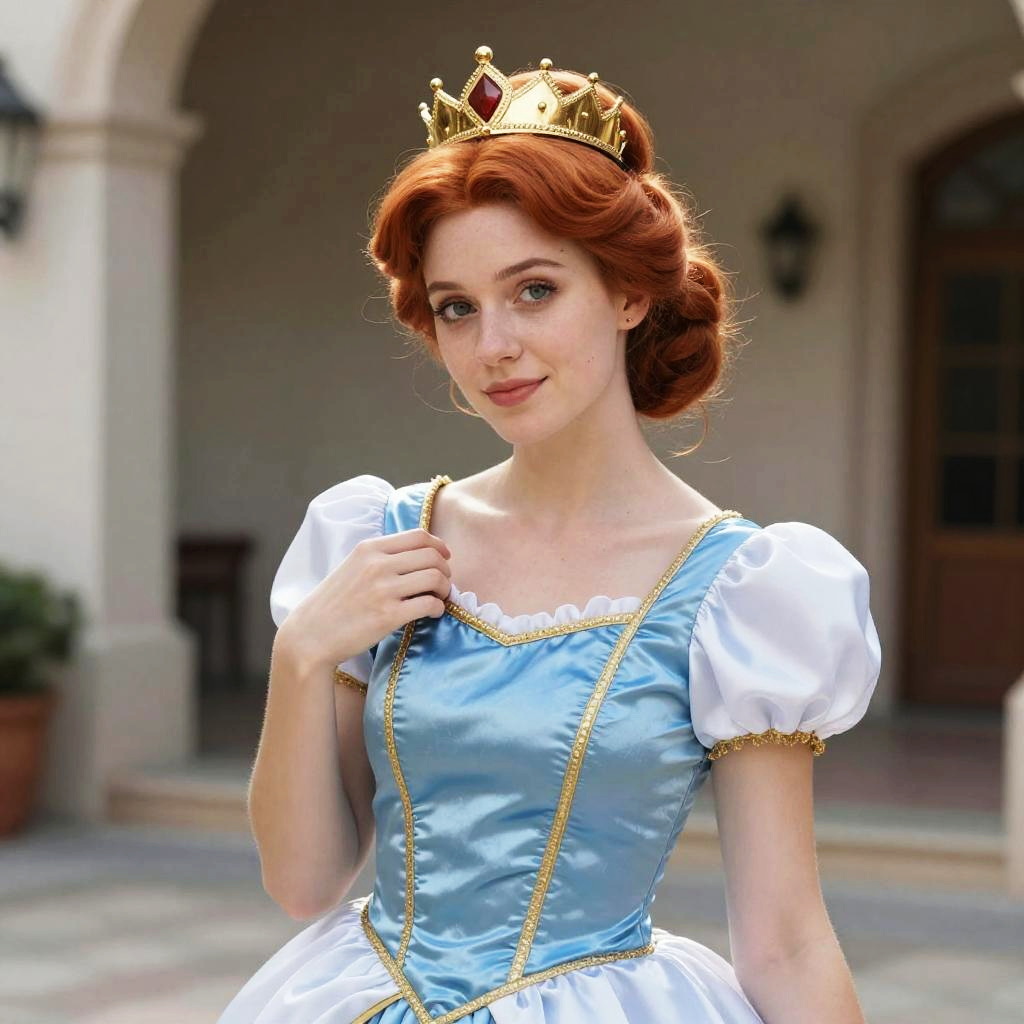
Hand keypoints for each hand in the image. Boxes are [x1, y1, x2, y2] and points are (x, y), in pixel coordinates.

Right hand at [275, 528, 451, 675]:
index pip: (419, 536)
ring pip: (435, 578)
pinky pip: (429, 604)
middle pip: (432, 556)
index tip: (445, 558)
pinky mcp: (388, 615)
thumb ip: (381, 558)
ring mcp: (383, 589)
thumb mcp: (352, 567)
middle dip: (445, 570)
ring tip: (438, 598)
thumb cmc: (333, 603)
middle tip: (442, 583)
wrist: (310, 635)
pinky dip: (438, 608)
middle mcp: (377, 564)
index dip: (439, 546)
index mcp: (369, 548)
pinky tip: (431, 613)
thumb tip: (419, 556)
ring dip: (444, 589)